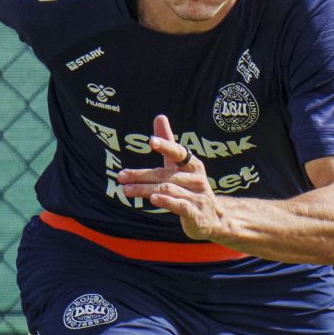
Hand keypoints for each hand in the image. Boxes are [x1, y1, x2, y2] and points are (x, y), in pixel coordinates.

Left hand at [116, 114, 221, 239]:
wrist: (212, 218)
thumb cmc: (191, 187)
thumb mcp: (180, 165)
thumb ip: (169, 143)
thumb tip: (160, 116)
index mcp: (193, 165)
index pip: (178, 153)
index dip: (166, 146)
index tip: (152, 141)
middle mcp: (197, 179)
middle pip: (165, 175)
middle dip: (141, 175)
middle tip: (121, 176)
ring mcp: (198, 197)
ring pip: (168, 190)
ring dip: (145, 189)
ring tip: (126, 190)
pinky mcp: (196, 214)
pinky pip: (180, 205)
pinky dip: (166, 201)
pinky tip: (153, 199)